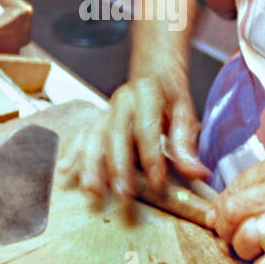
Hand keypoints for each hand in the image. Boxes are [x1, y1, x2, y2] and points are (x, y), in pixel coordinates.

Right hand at [59, 73, 210, 200]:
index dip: (151, 157)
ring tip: (93, 189)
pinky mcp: (98, 118)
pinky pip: (82, 134)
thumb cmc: (169, 93)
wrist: (152, 69)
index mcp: (147, 93)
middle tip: (123, 194)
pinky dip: (73, 152)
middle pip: (116, 135)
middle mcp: (122, 100)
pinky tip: (65, 169)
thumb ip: (187, 143)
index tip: (157, 182)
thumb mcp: (184, 111)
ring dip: (91, 164)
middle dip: (117, 167)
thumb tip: (198, 173)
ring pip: (94, 136)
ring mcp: (107, 109)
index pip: (147, 128)